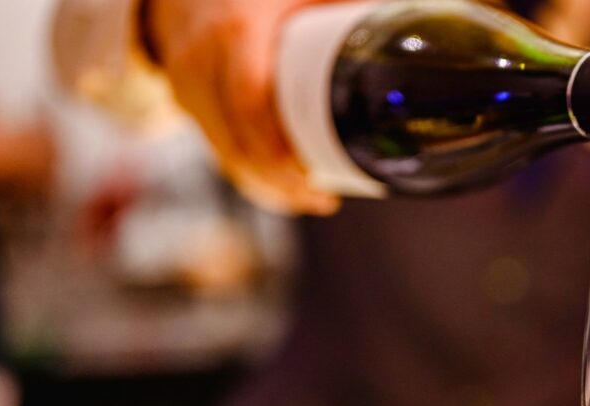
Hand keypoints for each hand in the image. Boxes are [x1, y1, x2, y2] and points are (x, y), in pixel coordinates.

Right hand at [145, 0, 342, 214]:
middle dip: (279, 185)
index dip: (279, 153)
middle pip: (237, 143)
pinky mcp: (185, 97)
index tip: (316, 181)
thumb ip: (345, 7)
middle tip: (321, 202)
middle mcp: (203, 58)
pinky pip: (216, 146)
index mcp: (237, 30)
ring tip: (307, 200)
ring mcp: (188, 80)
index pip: (252, 105)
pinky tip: (278, 186)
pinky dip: (248, 172)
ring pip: (224, 153)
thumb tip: (404, 38)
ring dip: (265, 186)